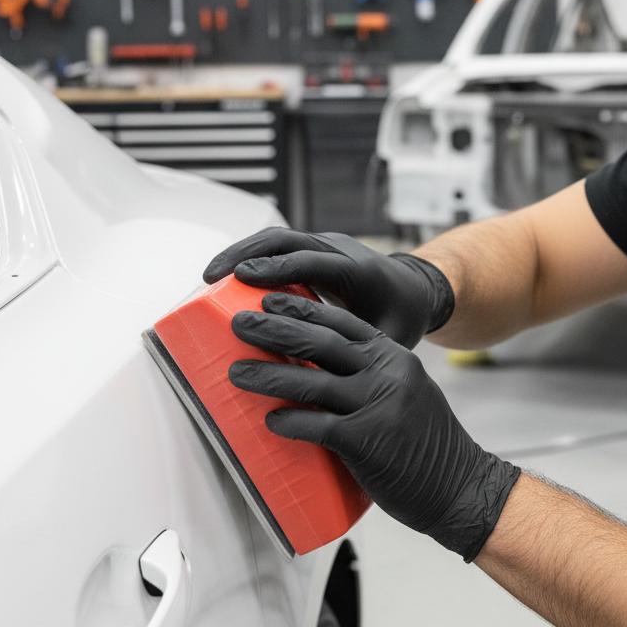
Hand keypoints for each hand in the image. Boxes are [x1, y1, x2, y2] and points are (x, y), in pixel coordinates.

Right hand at [204, 227, 453, 348]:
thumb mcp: (389, 340)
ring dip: (242, 252)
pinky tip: (228, 276)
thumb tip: (327, 388)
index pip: (312, 262)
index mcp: (360, 270)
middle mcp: (340, 250)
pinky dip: (252, 256)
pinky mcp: (314, 249)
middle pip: (287, 240)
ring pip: (279, 238)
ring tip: (210, 275)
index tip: (242, 278)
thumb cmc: (402, 317)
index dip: (276, 269)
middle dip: (246, 254)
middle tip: (212, 276)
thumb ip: (359, 355)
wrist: (415, 289)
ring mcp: (325, 245)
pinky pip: (280, 245)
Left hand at [228, 292, 519, 560]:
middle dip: (274, 329)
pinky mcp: (367, 440)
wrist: (462, 486)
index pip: (342, 322)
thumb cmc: (429, 446)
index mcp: (394, 357)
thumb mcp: (409, 393)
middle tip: (241, 323)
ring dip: (267, 375)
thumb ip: (374, 378)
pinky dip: (290, 422)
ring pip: (310, 380)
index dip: (303, 308)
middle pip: (320, 342)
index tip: (271, 299)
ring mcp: (377, 404)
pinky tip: (269, 421)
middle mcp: (386, 373)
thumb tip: (323, 375)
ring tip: (236, 372)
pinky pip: (317, 425)